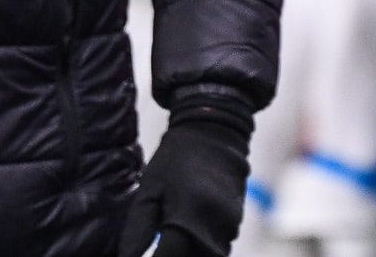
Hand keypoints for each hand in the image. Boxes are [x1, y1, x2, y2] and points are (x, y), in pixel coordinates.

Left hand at [118, 100, 252, 256]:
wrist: (216, 130)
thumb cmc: (176, 158)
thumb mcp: (148, 190)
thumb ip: (138, 230)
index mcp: (188, 218)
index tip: (141, 256)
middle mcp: (214, 227)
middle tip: (158, 245)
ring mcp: (230, 226)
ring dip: (190, 252)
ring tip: (172, 235)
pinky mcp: (237, 222)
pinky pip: (218, 247)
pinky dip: (202, 247)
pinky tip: (188, 230)